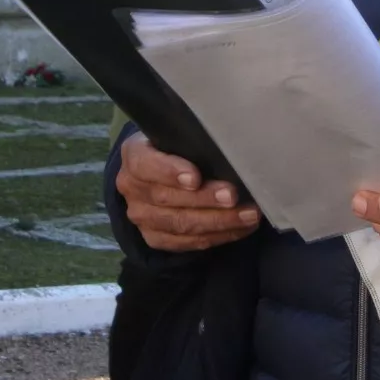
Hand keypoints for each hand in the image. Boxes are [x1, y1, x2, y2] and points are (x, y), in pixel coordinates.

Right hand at [115, 132, 260, 251]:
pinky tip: (240, 228)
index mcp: (133, 156)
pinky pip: (188, 242)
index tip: (196, 177)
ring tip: (248, 215)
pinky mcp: (155, 238)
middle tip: (233, 196)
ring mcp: (142, 217)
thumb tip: (228, 148)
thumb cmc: (175, 148)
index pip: (145, 165)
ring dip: (218, 221)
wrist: (157, 174)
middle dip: (205, 199)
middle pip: (167, 198)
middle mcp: (132, 188)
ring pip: (180, 224)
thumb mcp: (176, 137)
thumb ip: (191, 143)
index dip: (170, 172)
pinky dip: (218, 236)